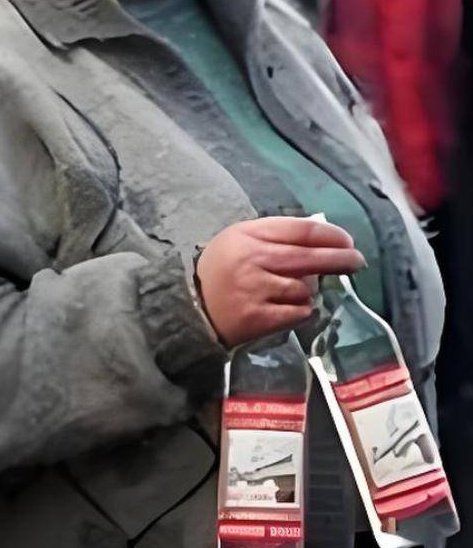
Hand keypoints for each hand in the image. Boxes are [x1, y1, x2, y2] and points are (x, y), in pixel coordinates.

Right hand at [195, 217, 365, 346]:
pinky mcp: (260, 317)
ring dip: (306, 291)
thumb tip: (325, 240)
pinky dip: (299, 310)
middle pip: (312, 257)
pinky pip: (300, 312)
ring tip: (288, 292)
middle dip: (342, 259)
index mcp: (248, 235)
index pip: (302, 230)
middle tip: (357, 262)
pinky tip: (282, 309)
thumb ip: (277, 236)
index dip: (332, 236)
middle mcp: (252, 259)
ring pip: (306, 288)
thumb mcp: (241, 241)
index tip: (347, 242)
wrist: (192, 308)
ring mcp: (256, 290)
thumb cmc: (223, 270)